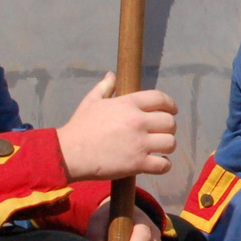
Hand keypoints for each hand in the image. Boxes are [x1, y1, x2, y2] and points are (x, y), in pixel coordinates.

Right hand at [57, 73, 177, 180]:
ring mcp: (139, 144)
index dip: (170, 104)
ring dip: (167, 146)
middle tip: (161, 132)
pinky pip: (163, 165)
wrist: (69, 153)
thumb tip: (112, 75)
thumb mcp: (90, 101)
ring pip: (170, 143)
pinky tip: (157, 163)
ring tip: (159, 148)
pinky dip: (164, 165)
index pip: (160, 98)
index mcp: (128, 104)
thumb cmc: (79, 127)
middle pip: (169, 122)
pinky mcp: (138, 164)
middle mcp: (137, 122)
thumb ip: (105, 87)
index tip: (171, 110)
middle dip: (168, 127)